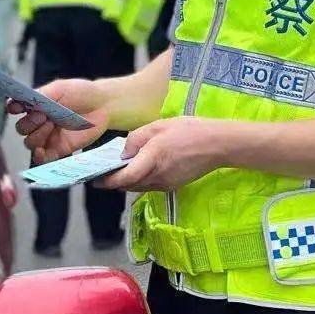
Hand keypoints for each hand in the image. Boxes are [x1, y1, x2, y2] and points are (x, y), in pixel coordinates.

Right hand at [8, 78, 109, 163]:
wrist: (103, 106)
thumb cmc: (82, 93)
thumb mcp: (60, 89)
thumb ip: (42, 95)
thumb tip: (23, 100)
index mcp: (36, 104)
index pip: (15, 108)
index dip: (12, 108)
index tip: (16, 107)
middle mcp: (39, 121)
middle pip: (22, 128)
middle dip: (29, 123)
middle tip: (43, 116)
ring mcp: (48, 136)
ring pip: (30, 143)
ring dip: (36, 136)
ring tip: (51, 126)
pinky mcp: (58, 149)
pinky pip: (43, 158)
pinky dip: (39, 156)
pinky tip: (42, 151)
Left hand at [97, 117, 229, 192]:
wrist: (218, 145)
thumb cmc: (189, 131)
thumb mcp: (158, 126)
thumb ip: (136, 139)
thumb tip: (123, 154)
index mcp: (153, 160)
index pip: (125, 178)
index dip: (108, 181)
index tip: (96, 179)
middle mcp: (158, 177)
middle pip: (129, 186)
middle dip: (114, 181)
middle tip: (104, 172)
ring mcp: (166, 184)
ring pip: (138, 187)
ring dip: (127, 181)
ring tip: (120, 169)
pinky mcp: (172, 186)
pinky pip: (149, 186)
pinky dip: (140, 180)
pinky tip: (140, 168)